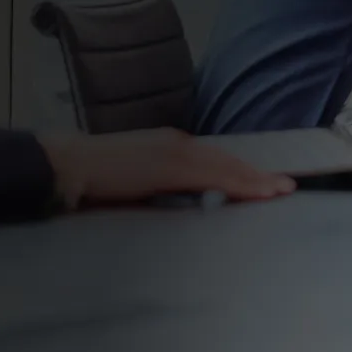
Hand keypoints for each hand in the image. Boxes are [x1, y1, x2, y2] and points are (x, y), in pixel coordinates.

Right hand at [38, 128, 296, 207]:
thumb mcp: (137, 185)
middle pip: (226, 161)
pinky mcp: (167, 165)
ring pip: (224, 166)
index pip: (215, 160)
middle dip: (257, 175)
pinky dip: (236, 183)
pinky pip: (210, 176)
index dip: (243, 172)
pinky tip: (255, 192)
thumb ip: (162, 193)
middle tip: (287, 188)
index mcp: (169, 147)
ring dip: (254, 180)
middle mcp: (176, 143)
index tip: (267, 183)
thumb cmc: (94, 181)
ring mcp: (172, 151)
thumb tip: (183, 208)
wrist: (64, 166)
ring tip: (280, 191)